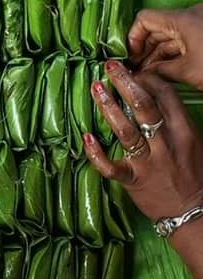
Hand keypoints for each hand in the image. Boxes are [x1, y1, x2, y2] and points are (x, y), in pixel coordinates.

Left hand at [84, 61, 202, 222]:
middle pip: (145, 106)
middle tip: (109, 67)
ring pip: (126, 130)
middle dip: (126, 83)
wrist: (193, 211)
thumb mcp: (194, 142)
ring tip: (96, 88)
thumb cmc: (193, 174)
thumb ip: (176, 122)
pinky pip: (111, 167)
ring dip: (109, 108)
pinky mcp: (133, 181)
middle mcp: (167, 143)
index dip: (147, 79)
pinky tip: (86, 137)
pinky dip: (96, 153)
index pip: (166, 96)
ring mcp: (149, 162)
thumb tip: (157, 97)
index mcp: (185, 130)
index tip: (133, 70)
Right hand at [128, 4, 202, 90]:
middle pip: (156, 27)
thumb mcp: (186, 72)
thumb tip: (139, 75)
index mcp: (183, 19)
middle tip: (136, 71)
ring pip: (170, 34)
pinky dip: (172, 53)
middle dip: (144, 49)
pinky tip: (165, 70)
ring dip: (157, 53)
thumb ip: (159, 70)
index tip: (131, 59)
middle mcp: (191, 15)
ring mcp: (200, 22)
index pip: (145, 19)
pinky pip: (183, 38)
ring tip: (149, 74)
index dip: (132, 38)